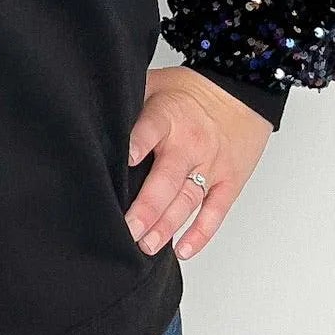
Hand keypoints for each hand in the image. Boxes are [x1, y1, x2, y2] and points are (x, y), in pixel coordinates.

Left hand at [123, 67, 273, 262]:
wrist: (242, 90)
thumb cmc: (190, 92)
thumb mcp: (155, 85)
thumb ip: (130, 105)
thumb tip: (91, 119)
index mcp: (167, 117)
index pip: (149, 130)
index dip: (136, 145)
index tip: (124, 161)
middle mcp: (189, 144)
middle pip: (167, 180)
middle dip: (147, 208)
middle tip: (128, 229)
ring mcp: (211, 166)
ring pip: (187, 201)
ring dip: (166, 226)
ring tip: (147, 245)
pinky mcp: (229, 181)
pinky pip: (215, 212)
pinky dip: (201, 233)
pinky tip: (182, 249)